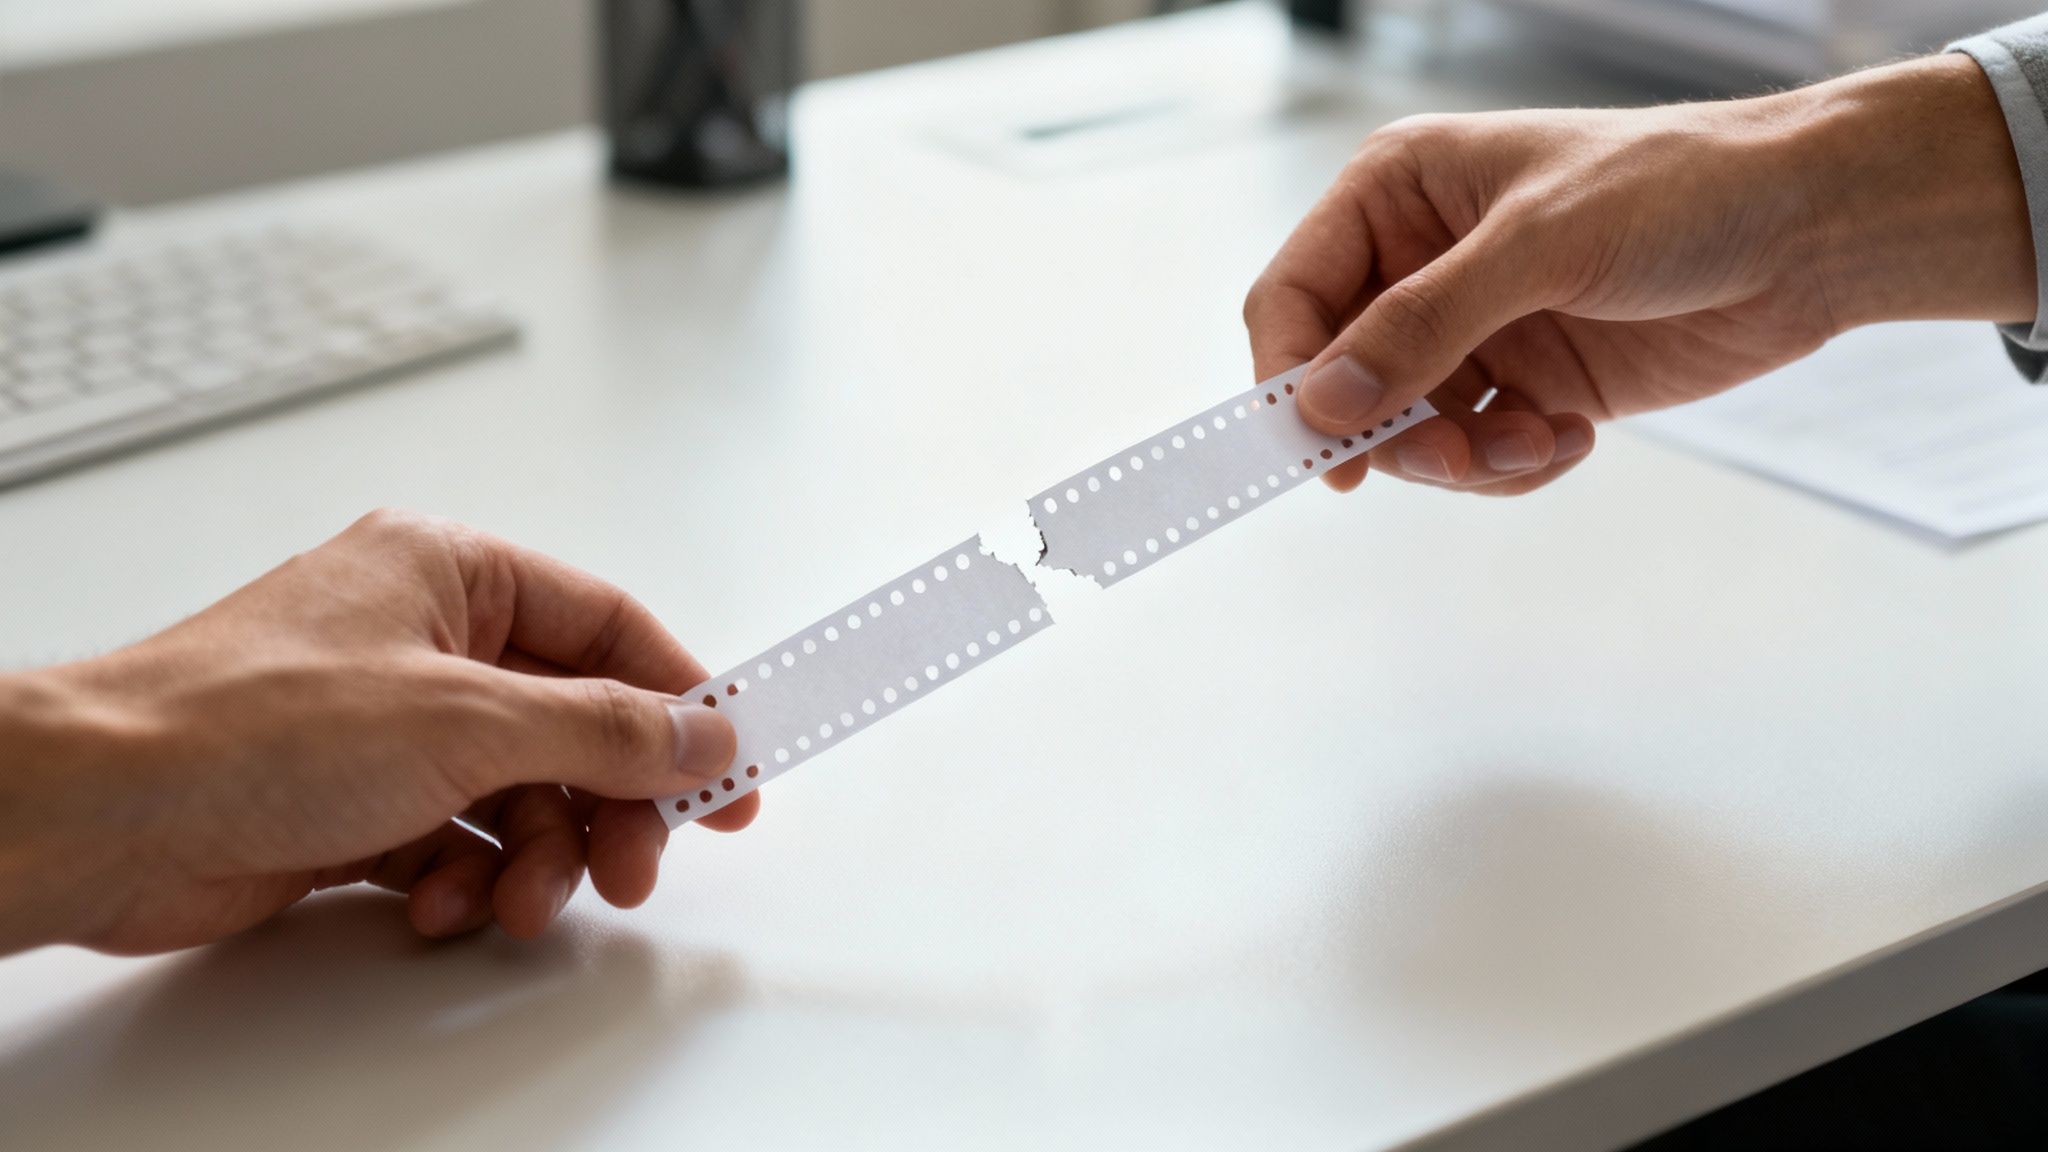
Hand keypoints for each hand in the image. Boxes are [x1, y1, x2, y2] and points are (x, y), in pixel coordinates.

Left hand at [0, 510, 750, 955]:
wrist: (105, 814)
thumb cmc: (248, 724)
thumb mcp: (467, 718)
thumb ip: (605, 729)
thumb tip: (700, 730)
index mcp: (452, 573)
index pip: (606, 627)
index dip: (680, 698)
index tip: (730, 766)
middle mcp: (424, 641)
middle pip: (571, 726)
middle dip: (605, 805)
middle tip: (634, 866)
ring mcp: (387, 724)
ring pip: (519, 794)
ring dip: (534, 856)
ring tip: (517, 897)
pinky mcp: (354, 802)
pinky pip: (457, 839)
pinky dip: (465, 876)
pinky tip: (441, 899)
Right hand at [1246, 53, 2033, 494]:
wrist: (1812, 232)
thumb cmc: (1681, 191)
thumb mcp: (1539, 247)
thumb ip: (1423, 324)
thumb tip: (1323, 402)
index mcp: (1397, 193)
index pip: (1293, 296)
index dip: (1290, 376)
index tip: (1318, 452)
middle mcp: (1420, 261)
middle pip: (1341, 381)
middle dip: (1393, 433)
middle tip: (1452, 458)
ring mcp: (1472, 327)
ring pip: (1405, 431)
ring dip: (1463, 457)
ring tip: (1535, 442)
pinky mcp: (1525, 382)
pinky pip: (1474, 453)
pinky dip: (1512, 464)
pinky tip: (1571, 438)